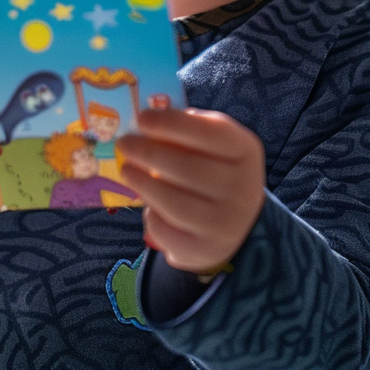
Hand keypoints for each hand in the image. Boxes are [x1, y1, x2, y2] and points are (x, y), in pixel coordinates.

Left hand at [117, 107, 264, 273]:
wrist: (238, 223)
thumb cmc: (216, 169)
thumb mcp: (215, 144)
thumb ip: (189, 129)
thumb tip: (147, 120)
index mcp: (245, 151)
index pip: (209, 133)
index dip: (172, 123)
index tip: (142, 118)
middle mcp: (243, 188)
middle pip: (187, 168)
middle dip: (148, 153)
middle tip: (124, 143)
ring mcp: (227, 224)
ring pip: (174, 203)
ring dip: (143, 183)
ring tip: (127, 170)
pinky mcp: (205, 251)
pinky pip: (167, 232)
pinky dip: (151, 215)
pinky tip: (148, 203)